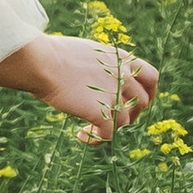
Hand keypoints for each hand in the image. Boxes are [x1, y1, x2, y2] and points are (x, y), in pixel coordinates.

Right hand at [0, 32, 158, 145]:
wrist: (42, 62)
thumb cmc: (52, 55)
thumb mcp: (86, 53)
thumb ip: (100, 65)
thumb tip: (96, 76)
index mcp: (120, 59)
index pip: (151, 77)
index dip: (147, 93)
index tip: (134, 101)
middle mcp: (123, 76)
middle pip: (143, 102)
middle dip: (131, 115)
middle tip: (113, 120)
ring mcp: (114, 94)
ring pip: (126, 121)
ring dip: (112, 129)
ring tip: (89, 130)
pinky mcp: (101, 112)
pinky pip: (109, 135)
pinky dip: (97, 139)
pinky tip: (81, 136)